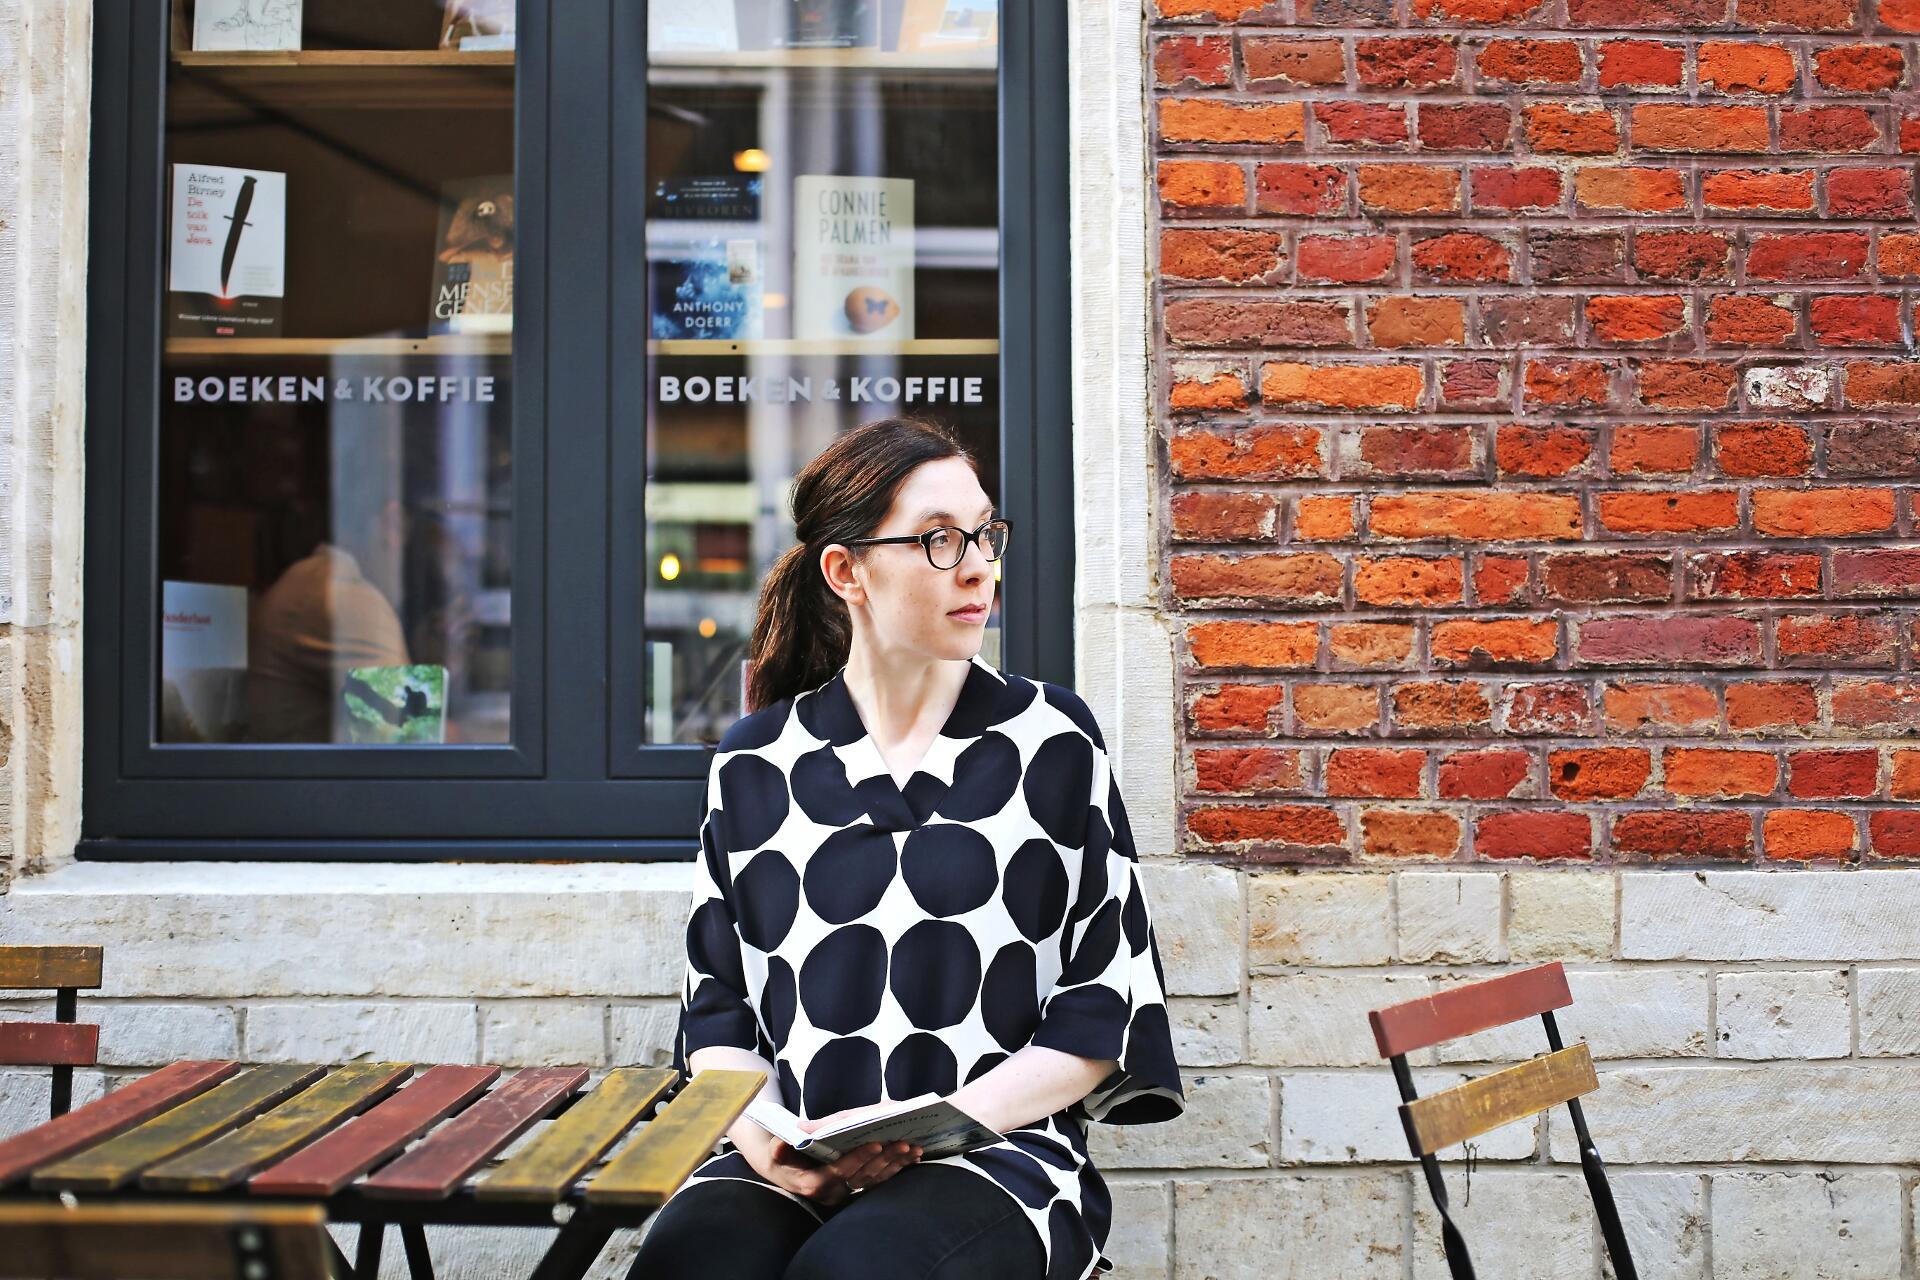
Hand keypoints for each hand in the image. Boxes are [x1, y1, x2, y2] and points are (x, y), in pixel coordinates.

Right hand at [739, 1103, 922, 1205]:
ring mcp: (846, 1193)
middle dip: (886, 1159)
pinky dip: (896, 1169)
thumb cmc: (781, 1156)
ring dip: (897, 1165)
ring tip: (915, 1149)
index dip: (859, 1158)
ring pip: (875, 1180)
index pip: (840, 1171)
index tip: (877, 1143)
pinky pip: (879, 1180)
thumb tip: (782, 1142)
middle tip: (905, 1143)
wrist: (783, 1170)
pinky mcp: (855, 1188)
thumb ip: (779, 1148)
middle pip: (863, 1176)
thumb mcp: (776, 1150)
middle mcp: (833, 1193)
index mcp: (814, 1183)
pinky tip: (912, 1158)